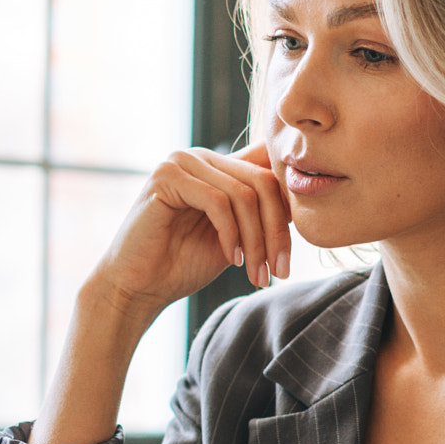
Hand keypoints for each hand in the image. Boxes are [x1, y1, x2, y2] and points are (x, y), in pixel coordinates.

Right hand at [86, 145, 291, 324]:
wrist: (137, 287)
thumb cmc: (182, 264)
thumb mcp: (236, 238)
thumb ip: (261, 214)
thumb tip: (306, 198)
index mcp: (218, 166)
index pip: (269, 172)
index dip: (288, 212)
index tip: (288, 260)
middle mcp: (200, 156)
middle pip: (261, 183)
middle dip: (276, 232)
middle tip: (279, 271)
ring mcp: (181, 161)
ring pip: (243, 194)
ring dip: (256, 240)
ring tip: (256, 273)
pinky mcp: (166, 177)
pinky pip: (217, 201)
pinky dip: (231, 234)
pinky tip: (230, 258)